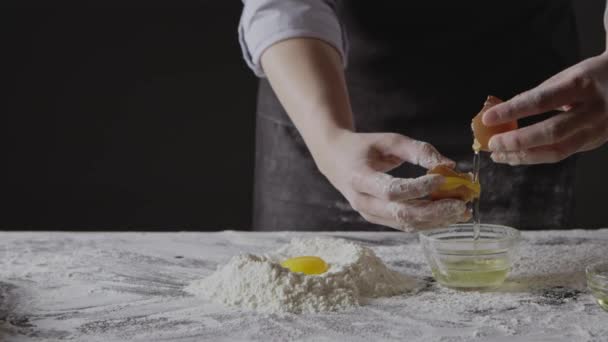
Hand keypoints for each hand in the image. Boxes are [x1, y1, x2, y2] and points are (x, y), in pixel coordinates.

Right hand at [313, 131, 470, 231]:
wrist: (335, 160)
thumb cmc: (362, 147)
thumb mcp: (388, 140)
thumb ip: (417, 150)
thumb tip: (449, 165)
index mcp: (359, 178)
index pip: (392, 190)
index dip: (419, 188)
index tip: (443, 177)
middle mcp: (362, 202)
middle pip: (401, 214)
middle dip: (435, 211)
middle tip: (461, 203)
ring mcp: (369, 214)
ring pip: (406, 224)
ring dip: (436, 220)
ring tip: (462, 211)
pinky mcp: (378, 220)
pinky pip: (405, 225)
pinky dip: (429, 222)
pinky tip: (448, 215)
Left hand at [482, 53, 607, 164]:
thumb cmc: (590, 77)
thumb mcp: (565, 77)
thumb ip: (535, 95)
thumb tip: (500, 111)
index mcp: (583, 85)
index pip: (542, 101)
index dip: (513, 111)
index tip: (488, 118)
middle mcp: (594, 110)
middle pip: (552, 132)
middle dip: (517, 142)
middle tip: (492, 144)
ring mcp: (598, 130)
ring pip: (557, 151)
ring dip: (523, 156)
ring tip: (498, 155)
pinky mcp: (595, 143)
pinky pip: (561, 154)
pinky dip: (534, 157)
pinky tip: (515, 157)